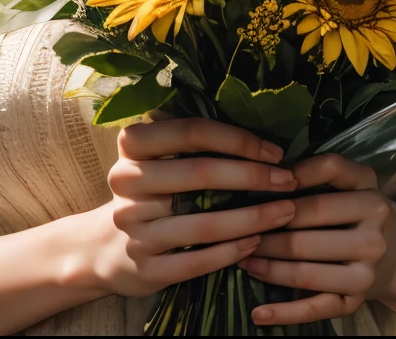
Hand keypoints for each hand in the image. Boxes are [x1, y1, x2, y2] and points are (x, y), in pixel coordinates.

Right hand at [73, 117, 301, 298]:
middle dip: (253, 177)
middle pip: (199, 173)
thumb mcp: (157, 159)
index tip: (276, 152)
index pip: (191, 132)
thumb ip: (193, 143)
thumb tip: (262, 128)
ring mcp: (133, 228)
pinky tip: (256, 244)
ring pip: (202, 223)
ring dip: (252, 218)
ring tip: (285, 213)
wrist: (105, 248)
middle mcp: (126, 183)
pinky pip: (196, 261)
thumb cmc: (150, 193)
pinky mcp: (145, 267)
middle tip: (289, 182)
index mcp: (131, 147)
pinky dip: (230, 252)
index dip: (238, 140)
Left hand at [238, 152, 395, 325]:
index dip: (284, 193)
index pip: (319, 199)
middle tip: (237, 231)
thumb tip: (278, 173)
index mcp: (372, 203)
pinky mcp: (355, 302)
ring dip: (267, 268)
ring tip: (242, 260)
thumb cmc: (363, 211)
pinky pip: (315, 309)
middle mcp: (373, 240)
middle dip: (266, 234)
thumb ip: (324, 170)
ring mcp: (365, 275)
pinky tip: (258, 314)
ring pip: (306, 273)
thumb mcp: (357, 181)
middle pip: (306, 236)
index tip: (255, 191)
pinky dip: (284, 313)